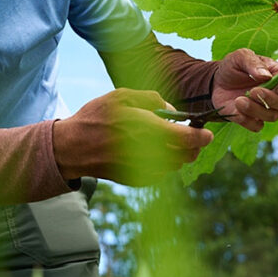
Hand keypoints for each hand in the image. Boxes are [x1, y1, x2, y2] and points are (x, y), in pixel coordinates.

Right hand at [52, 88, 213, 185]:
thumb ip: (150, 99)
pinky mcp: (136, 180)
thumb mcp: (120, 96)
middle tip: (190, 136)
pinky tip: (151, 152)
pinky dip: (163, 164)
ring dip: (179, 155)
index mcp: (146, 128)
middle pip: (186, 155)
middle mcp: (147, 152)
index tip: (206, 133)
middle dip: (193, 146)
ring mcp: (142, 169)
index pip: (187, 138)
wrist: (71, 148)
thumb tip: (172, 111)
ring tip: (167, 142)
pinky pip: (160, 174)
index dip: (202, 136)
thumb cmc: (95, 117)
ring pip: (176, 165)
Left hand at [211, 49, 277, 131]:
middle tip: (253, 91)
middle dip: (271, 99)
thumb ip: (253, 62)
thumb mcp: (240, 57)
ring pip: (273, 116)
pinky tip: (236, 109)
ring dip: (256, 109)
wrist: (215, 82)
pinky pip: (257, 126)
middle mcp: (277, 94)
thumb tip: (266, 75)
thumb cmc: (232, 66)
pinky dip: (246, 120)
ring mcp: (265, 109)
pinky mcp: (252, 119)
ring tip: (239, 100)